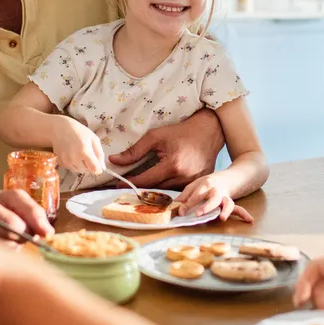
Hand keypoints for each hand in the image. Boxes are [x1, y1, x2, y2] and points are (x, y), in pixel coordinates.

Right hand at [50, 117, 104, 174]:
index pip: (94, 169)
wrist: (59, 128)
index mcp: (85, 151)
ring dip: (82, 166)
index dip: (98, 168)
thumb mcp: (94, 139)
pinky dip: (74, 165)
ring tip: (80, 154)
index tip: (97, 163)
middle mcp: (75, 158)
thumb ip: (100, 154)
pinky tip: (72, 155)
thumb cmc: (79, 131)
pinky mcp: (60, 162)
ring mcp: (66, 161)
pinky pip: (71, 168)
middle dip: (89, 165)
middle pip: (87, 171)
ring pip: (78, 171)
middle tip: (87, 155)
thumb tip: (103, 167)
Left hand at [107, 109, 223, 188]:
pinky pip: (178, 190)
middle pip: (155, 189)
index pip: (145, 180)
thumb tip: (114, 160)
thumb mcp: (156, 136)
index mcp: (172, 165)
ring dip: (154, 189)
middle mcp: (183, 177)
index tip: (117, 183)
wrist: (208, 132)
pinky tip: (161, 181)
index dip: (129, 182)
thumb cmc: (181, 132)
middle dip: (140, 187)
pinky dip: (168, 187)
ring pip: (167, 192)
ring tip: (143, 183)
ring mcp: (192, 183)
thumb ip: (135, 151)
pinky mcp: (198, 184)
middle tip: (127, 184)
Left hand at [177, 175, 253, 221]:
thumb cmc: (209, 183)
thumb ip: (186, 194)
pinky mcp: (231, 203)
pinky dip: (244, 214)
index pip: (195, 195)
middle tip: (198, 214)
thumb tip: (175, 204)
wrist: (229, 178)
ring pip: (227, 203)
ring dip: (225, 210)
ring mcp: (225, 197)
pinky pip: (238, 208)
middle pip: (212, 198)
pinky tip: (250, 220)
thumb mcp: (196, 184)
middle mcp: (216, 191)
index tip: (180, 212)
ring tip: (222, 218)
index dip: (187, 204)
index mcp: (205, 185)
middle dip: (206, 206)